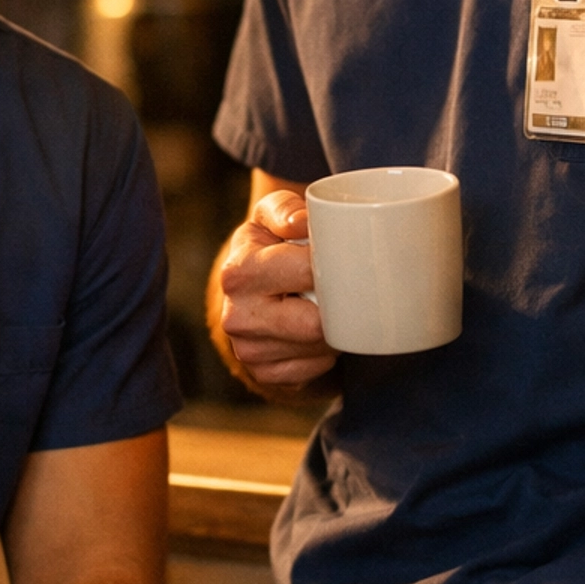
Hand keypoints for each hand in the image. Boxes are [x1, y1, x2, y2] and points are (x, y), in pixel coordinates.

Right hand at [217, 189, 337, 388]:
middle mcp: (237, 315)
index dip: (335, 266)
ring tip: (330, 308)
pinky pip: (313, 370)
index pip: (306, 272)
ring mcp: (248, 350)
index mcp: (239, 272)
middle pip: (315, 324)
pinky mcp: (263, 374)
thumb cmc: (269, 244)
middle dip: (338, 307)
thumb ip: (285, 209)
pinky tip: (319, 333)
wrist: (248, 287)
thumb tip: (302, 224)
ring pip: (318, 349)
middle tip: (347, 290)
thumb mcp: (270, 215)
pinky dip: (324, 353)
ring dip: (335, 331)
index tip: (345, 259)